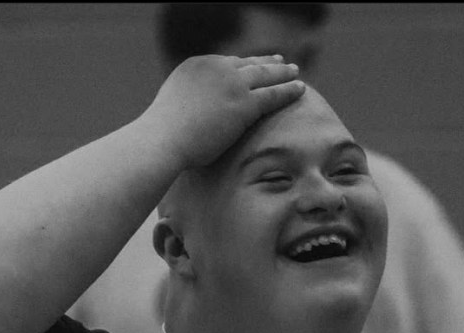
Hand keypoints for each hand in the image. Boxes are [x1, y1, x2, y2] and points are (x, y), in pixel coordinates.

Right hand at [143, 54, 305, 170]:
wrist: (164, 140)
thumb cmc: (162, 139)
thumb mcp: (172, 113)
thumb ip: (187, 110)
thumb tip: (190, 124)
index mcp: (196, 66)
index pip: (225, 63)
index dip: (242, 65)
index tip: (253, 65)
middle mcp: (215, 68)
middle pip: (247, 63)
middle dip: (265, 62)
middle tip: (280, 61)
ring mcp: (231, 83)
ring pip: (264, 74)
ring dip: (283, 73)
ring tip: (295, 73)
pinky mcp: (243, 103)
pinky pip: (273, 94)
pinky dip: (288, 91)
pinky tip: (300, 90)